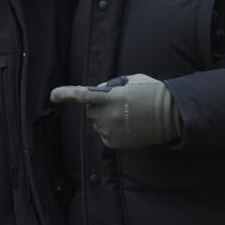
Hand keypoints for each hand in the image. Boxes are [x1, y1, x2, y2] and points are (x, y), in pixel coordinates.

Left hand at [50, 74, 181, 148]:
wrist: (172, 115)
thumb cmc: (152, 93)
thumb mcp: (131, 81)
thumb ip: (111, 86)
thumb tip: (99, 91)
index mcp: (111, 97)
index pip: (83, 95)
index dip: (66, 94)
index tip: (53, 95)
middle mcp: (107, 115)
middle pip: (91, 110)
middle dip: (100, 107)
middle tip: (122, 105)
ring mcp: (110, 130)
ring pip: (98, 123)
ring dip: (107, 119)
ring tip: (129, 116)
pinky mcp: (113, 142)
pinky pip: (104, 135)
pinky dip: (112, 130)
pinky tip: (128, 126)